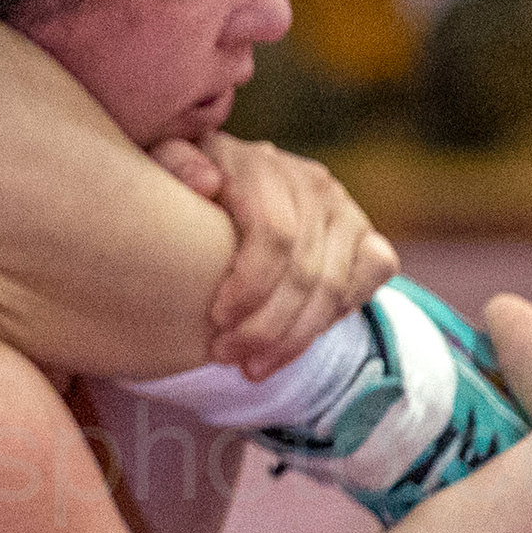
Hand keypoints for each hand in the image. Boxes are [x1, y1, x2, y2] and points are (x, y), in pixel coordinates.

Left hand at [153, 132, 398, 376]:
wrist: (228, 187)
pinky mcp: (368, 237)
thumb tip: (206, 181)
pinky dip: (334, 319)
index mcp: (261, 165)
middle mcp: (312, 183)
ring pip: (335, 286)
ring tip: (253, 368)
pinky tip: (294, 344)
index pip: (275, 233)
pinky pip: (369, 283)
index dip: (250, 284)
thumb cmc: (183, 190)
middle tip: (226, 357)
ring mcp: (345, 210)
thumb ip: (173, 164)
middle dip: (266, 325)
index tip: (216, 320)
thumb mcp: (161, 167)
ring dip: (295, 337)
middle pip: (305, 269)